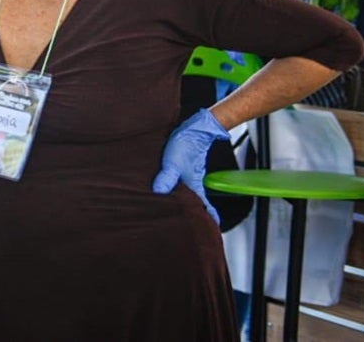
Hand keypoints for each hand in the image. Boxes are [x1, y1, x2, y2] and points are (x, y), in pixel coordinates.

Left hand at [152, 109, 230, 225]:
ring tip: (168, 215)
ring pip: (186, 197)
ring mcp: (186, 179)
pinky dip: (173, 192)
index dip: (205, 222)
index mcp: (194, 188)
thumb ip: (167, 178)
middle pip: (194, 206)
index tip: (206, 234)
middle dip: (191, 218)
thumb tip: (158, 193)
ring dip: (180, 205)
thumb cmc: (186, 145)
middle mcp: (192, 186)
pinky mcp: (180, 172)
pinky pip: (178, 186)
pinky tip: (163, 193)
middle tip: (181, 229)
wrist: (192, 129)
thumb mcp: (173, 164)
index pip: (204, 210)